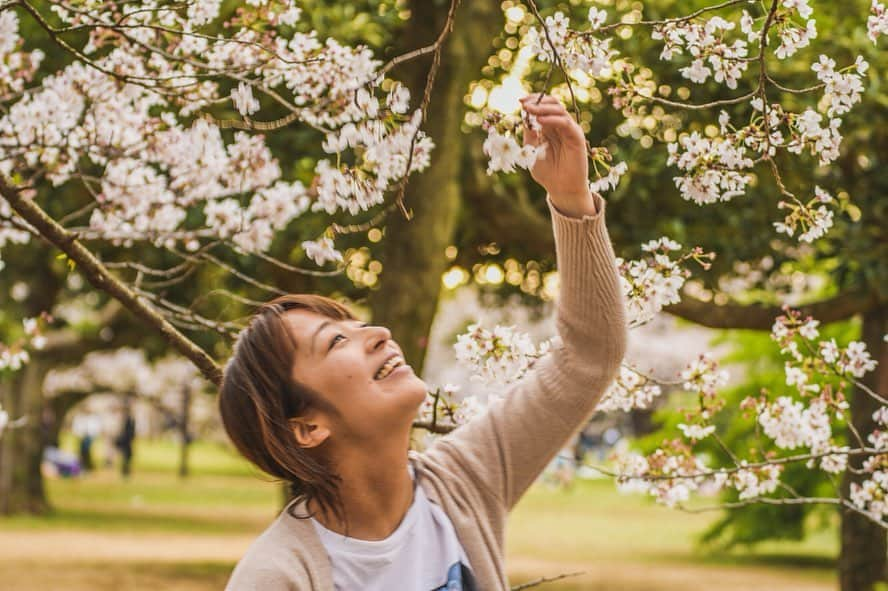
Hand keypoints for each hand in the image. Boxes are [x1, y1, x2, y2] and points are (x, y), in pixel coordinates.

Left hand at [520, 94, 597, 216]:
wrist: (561, 189)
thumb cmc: (546, 172)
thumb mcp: (531, 150)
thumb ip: (529, 133)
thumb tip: (524, 116)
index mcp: (549, 127)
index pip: (543, 106)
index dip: (533, 100)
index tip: (520, 100)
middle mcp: (561, 126)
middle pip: (552, 104)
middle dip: (537, 101)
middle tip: (524, 104)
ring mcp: (569, 130)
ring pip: (559, 110)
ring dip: (543, 108)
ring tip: (530, 110)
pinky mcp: (577, 137)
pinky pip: (565, 123)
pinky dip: (553, 120)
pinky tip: (540, 121)